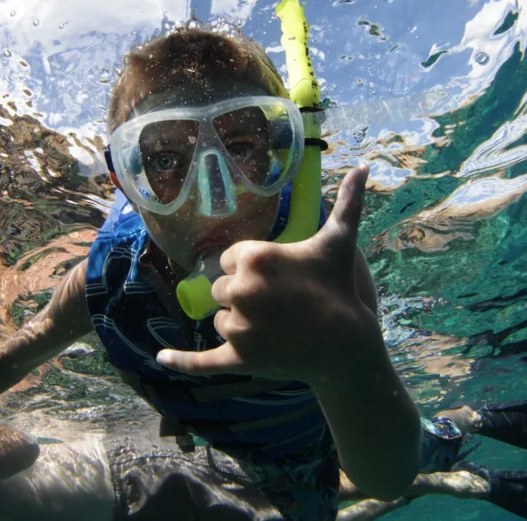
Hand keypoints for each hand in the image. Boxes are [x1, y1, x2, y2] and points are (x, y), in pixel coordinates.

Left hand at [156, 165, 378, 385]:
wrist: (349, 345)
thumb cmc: (340, 287)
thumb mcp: (340, 241)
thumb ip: (347, 201)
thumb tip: (365, 166)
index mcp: (254, 257)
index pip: (228, 261)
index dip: (249, 270)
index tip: (277, 278)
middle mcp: (240, 290)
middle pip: (221, 289)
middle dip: (242, 296)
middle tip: (277, 304)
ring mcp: (239, 327)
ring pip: (220, 320)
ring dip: (238, 324)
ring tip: (273, 327)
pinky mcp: (238, 358)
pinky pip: (201, 360)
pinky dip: (181, 362)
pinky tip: (161, 357)